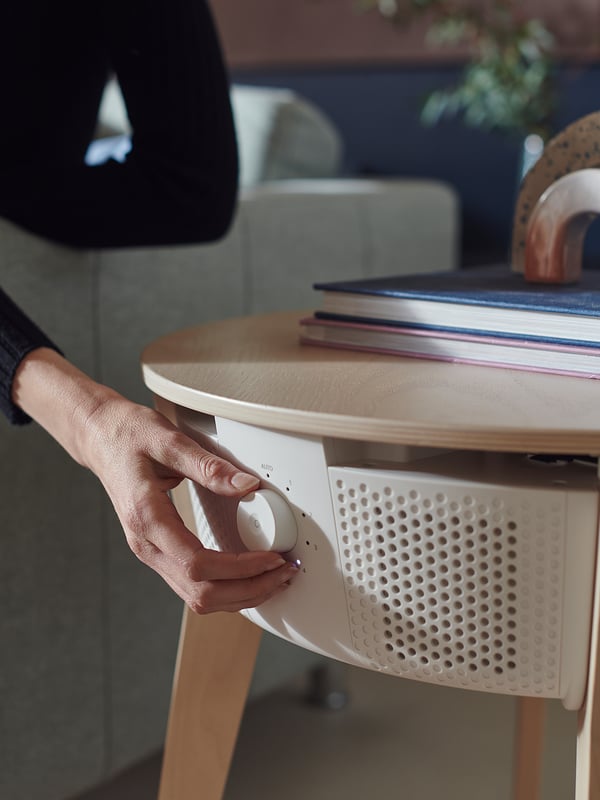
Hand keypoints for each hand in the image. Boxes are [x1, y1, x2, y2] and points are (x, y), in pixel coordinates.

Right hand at [82, 397, 298, 612]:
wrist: (100, 437)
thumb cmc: (128, 435)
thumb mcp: (169, 441)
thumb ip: (209, 466)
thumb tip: (247, 486)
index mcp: (147, 519)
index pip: (198, 565)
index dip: (239, 569)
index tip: (270, 559)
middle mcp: (146, 544)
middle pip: (200, 593)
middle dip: (247, 590)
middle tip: (282, 574)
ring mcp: (150, 552)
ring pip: (196, 597)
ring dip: (238, 595)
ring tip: (272, 579)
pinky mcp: (158, 551)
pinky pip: (192, 585)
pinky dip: (224, 587)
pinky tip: (247, 576)